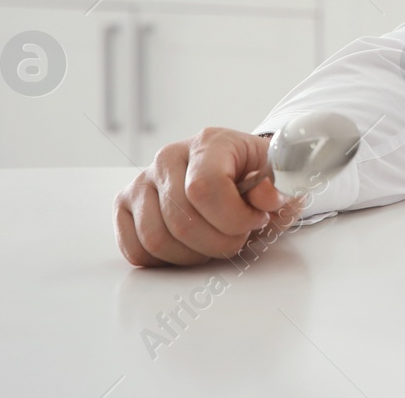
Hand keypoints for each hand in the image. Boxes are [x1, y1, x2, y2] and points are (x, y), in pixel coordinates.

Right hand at [115, 127, 306, 266]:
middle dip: (219, 242)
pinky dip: (166, 260)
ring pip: (155, 239)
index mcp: (209, 143)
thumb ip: (278, 189)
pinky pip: (136, 250)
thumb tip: (265, 199)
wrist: (233, 172)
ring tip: (215, 242)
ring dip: (193, 255)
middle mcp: (168, 157)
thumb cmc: (255, 176)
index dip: (234, 217)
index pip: (205, 188)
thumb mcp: (278, 176)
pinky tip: (190, 247)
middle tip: (239, 237)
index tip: (256, 221)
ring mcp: (142, 181)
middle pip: (181, 221)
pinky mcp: (125, 205)